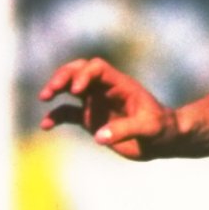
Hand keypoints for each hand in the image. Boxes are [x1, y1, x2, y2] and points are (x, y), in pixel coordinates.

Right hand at [39, 56, 178, 158]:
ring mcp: (96, 103)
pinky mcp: (91, 119)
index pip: (97, 68)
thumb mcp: (149, 128)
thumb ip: (126, 130)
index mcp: (120, 84)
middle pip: (79, 71)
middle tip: (52, 90)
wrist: (163, 141)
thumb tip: (99, 137)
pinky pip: (69, 114)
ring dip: (56, 89)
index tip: (76, 91)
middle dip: (64, 76)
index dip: (84, 75)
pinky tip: (46, 125)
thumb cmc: (162, 129)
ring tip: (44, 98)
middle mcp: (105, 90)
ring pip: (70, 88)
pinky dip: (56, 117)